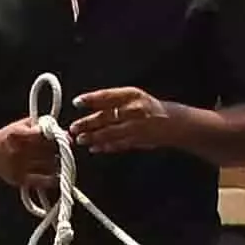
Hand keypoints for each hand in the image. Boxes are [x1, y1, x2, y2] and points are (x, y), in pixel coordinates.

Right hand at [0, 117, 62, 189]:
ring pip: (48, 165)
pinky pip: (42, 181)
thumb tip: (61, 129)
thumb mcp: (20, 125)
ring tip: (59, 159)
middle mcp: (17, 151)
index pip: (43, 135)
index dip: (57, 136)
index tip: (64, 137)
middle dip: (60, 149)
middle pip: (48, 151)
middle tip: (64, 148)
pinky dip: (53, 179)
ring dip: (58, 163)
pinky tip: (57, 175)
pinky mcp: (20, 180)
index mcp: (17, 134)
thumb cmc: (7, 138)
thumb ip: (38, 124)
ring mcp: (18, 166)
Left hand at [67, 86, 181, 153]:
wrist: (172, 122)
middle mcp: (134, 110)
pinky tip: (95, 148)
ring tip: (80, 140)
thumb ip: (112, 101)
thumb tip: (88, 105)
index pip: (108, 96)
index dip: (91, 99)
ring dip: (94, 137)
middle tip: (73, 127)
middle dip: (88, 123)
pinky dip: (106, 146)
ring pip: (111, 132)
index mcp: (131, 95)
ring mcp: (137, 127)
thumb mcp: (132, 97)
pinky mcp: (138, 140)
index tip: (77, 102)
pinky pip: (119, 144)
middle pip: (107, 116)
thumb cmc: (147, 108)